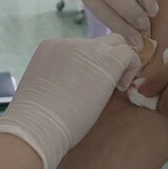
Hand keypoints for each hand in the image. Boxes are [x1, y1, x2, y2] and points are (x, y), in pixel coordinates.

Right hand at [0, 35, 141, 168]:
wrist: (36, 126)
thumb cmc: (38, 121)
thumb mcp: (46, 90)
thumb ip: (61, 78)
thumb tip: (79, 86)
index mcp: (51, 48)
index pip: (80, 48)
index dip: (90, 66)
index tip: (89, 87)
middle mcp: (68, 42)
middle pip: (99, 43)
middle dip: (106, 61)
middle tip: (106, 86)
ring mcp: (87, 49)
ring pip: (116, 43)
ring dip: (120, 63)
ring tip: (116, 87)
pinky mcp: (106, 60)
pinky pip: (128, 53)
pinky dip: (131, 68)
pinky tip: (121, 88)